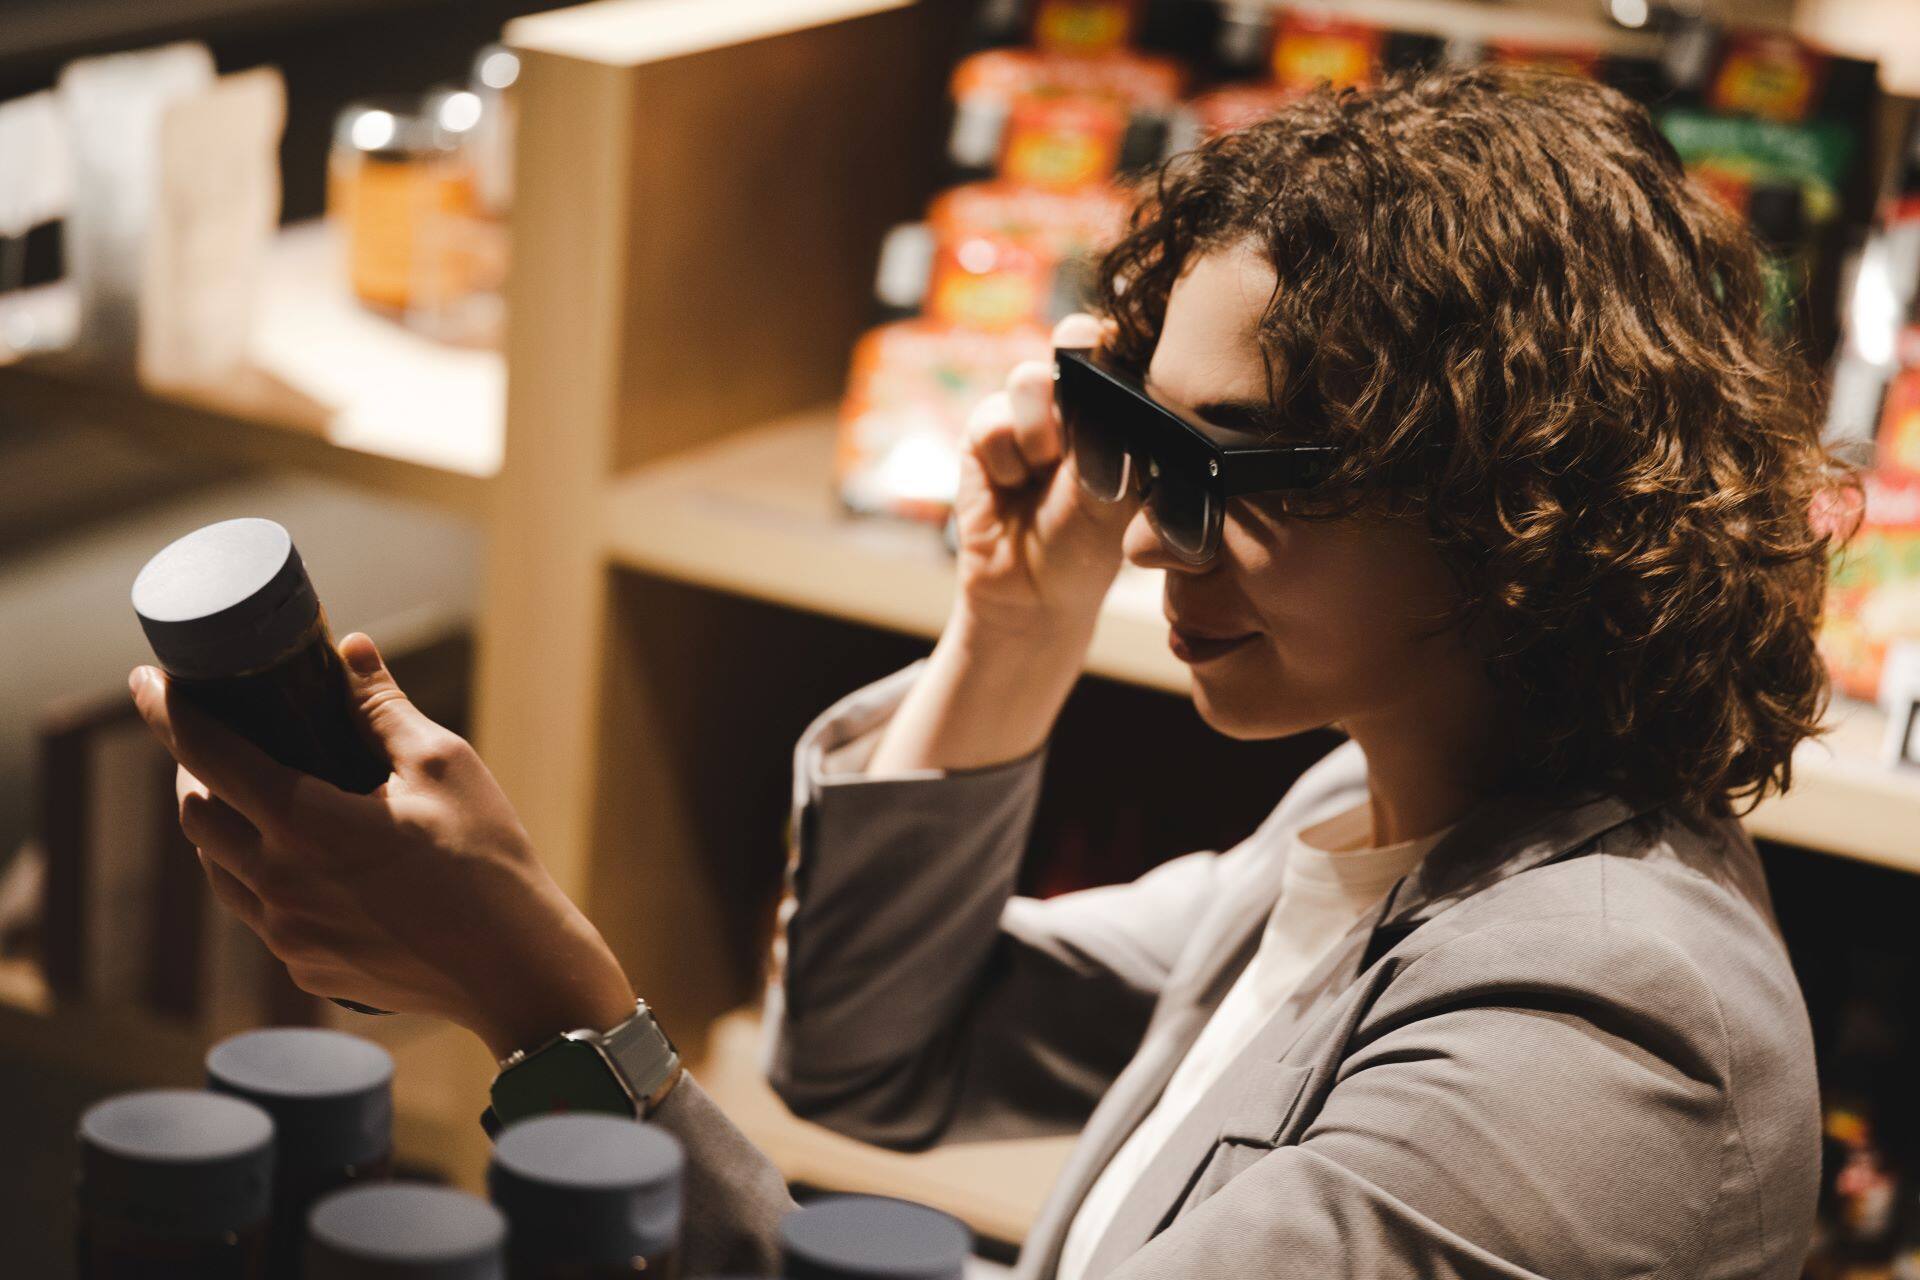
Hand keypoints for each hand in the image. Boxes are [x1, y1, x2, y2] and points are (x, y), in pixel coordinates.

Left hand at [130, 634, 634, 1058]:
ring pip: (220, 872)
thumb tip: (350, 650)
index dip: (166, 709)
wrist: (515, 967)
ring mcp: (288, 937)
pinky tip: (306, 862)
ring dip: (222, 827)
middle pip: (196, 817)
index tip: (145, 678)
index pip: (206, 754)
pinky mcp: (307, 970)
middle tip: (216, 738)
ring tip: (254, 798)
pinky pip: (261, 915)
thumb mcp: (443, 765)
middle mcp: (280, 886)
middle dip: (192, 770)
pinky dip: (264, 877)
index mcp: (306, 826)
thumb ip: (382, 707)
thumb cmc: (485, 860)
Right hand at [866, 314, 1138, 774]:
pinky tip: (1013, 488)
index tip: (1123, 344)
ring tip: (1047, 471)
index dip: (1121, 340)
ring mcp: (1029, 415)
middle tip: (1083, 366)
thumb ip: (1116, 434)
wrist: (1034, 594)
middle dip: (1079, 348)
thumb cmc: (1090, 546)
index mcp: (1120, 410)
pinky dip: (1005, 459)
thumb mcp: (1119, 490)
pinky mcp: (984, 434)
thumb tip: (1113, 381)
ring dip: (1041, 429)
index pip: (1125, 351)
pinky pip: (991, 420)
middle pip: (1075, 338)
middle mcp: (1075, 403)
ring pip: (1029, 379)